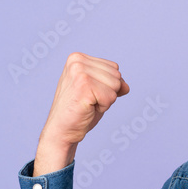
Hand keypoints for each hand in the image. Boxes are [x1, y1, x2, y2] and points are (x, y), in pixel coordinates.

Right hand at [33, 52, 128, 175]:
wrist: (61, 130)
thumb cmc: (79, 112)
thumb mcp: (98, 92)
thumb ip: (112, 83)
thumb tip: (126, 86)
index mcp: (78, 58)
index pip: (114, 67)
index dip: (108, 86)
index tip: (89, 94)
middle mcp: (77, 61)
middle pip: (117, 75)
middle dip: (108, 92)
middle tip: (88, 101)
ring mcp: (80, 72)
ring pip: (116, 85)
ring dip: (106, 100)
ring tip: (87, 104)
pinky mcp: (84, 86)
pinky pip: (111, 97)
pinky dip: (103, 107)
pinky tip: (87, 108)